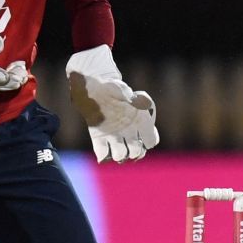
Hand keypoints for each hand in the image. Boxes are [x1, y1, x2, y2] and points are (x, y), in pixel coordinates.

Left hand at [66, 44, 158, 162]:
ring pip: (121, 154)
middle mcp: (128, 130)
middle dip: (135, 153)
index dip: (149, 142)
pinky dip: (103, 155)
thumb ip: (129, 97)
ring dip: (120, 156)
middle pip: (137, 151)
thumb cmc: (110, 86)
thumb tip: (135, 102)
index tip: (145, 141)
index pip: (151, 139)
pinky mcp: (99, 137)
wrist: (92, 87)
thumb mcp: (120, 89)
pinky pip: (103, 153)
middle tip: (129, 149)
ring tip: (116, 153)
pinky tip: (103, 153)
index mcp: (139, 120)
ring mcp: (114, 135)